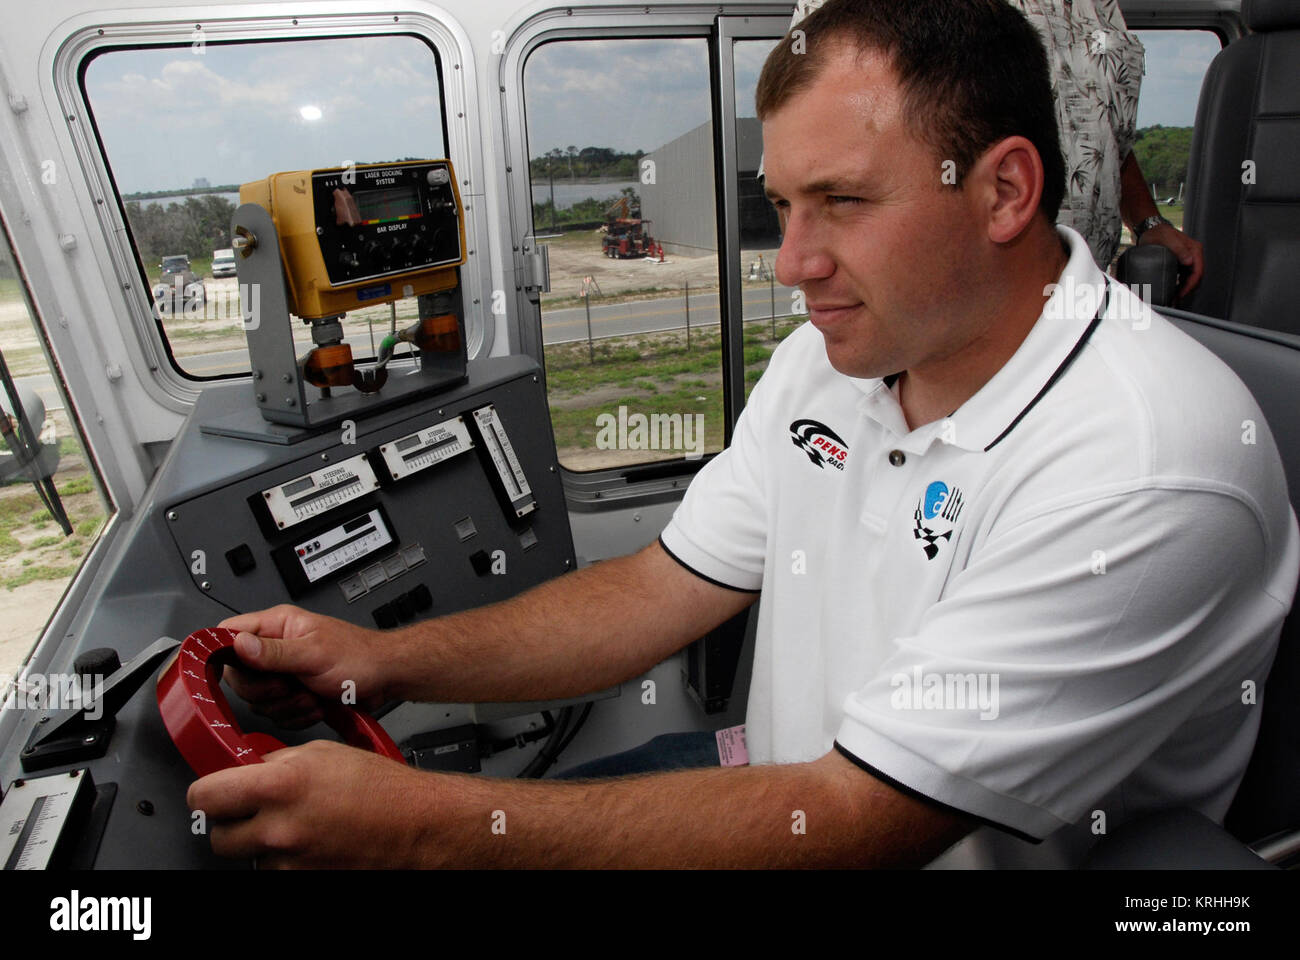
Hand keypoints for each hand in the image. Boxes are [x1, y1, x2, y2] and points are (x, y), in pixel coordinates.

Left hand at [188, 740, 436, 867]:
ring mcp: (289, 863)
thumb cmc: (382, 788)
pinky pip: (275, 871)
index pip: (203, 797)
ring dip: (262, 842)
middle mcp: (278, 829)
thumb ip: (276, 763)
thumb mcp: (323, 753)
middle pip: (217, 837)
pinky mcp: (302, 882)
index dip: (207, 792)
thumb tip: (248, 769)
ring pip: (248, 857)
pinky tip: (310, 841)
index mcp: (279, 787)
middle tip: (253, 809)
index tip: (215, 790)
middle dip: (231, 822)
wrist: (417, 825)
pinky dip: (286, 859)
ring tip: (297, 824)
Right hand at [218, 604, 390, 728]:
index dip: (219, 654)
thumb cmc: (360, 657)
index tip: (221, 674)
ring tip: (310, 694)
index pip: (228, 633)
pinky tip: (315, 705)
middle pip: (239, 676)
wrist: (386, 678)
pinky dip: (297, 715)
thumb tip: (237, 644)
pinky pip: (277, 713)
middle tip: (288, 686)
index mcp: (277, 625)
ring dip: (286, 705)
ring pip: (258, 700)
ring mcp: (284, 672)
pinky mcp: (293, 693)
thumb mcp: (313, 654)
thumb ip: (273, 652)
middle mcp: (276, 647)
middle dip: (264, 691)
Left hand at [1138, 222, 1204, 300]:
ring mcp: (1188, 259)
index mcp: (1194, 250)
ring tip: (1175, 297)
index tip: (1182, 293)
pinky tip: (1175, 290)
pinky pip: (1185, 276)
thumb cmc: (1159, 233)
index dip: (1191, 285)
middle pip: (1196, 276)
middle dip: (1188, 289)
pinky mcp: (1181, 262)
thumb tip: (1189, 261)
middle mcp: (1193, 255)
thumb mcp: (1168, 240)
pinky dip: (1181, 284)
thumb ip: (1179, 249)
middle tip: (1177, 298)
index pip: (1198, 271)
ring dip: (1185, 288)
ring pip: (1191, 278)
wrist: (1151, 230)